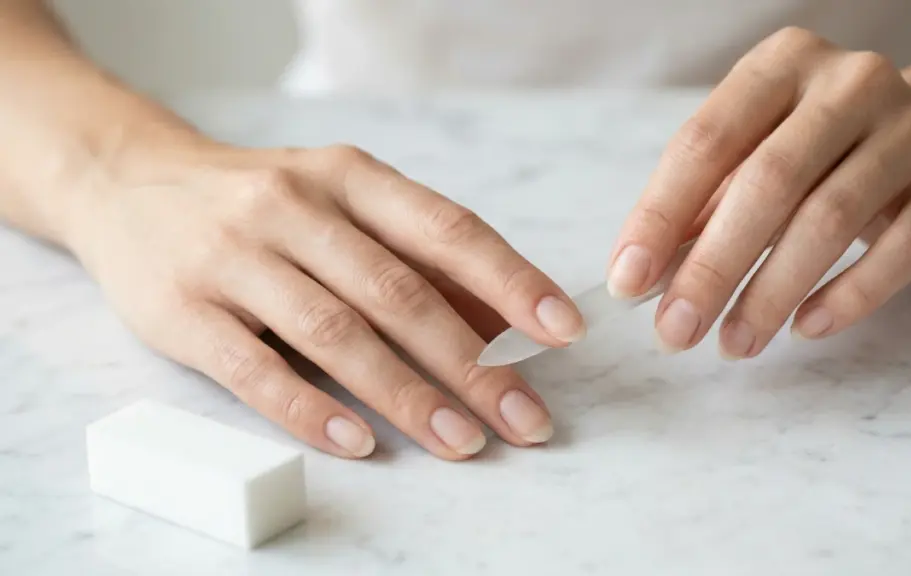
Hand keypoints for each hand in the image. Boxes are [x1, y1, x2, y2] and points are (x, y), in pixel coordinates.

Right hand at [65, 142, 584, 459]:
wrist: (128, 183)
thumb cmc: (259, 201)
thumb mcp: (337, 200)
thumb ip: (410, 254)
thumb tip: (499, 320)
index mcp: (348, 175)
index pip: (446, 228)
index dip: (510, 281)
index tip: (561, 330)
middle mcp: (293, 207)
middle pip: (399, 292)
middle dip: (473, 363)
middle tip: (525, 417)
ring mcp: (233, 257)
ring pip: (336, 333)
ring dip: (408, 395)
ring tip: (463, 441)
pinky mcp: (182, 310)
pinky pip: (254, 369)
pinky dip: (312, 410)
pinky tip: (360, 443)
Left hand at [608, 27, 910, 357]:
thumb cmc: (822, 150)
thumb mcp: (756, 153)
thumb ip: (700, 206)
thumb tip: (641, 276)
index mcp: (780, 66)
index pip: (705, 142)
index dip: (660, 215)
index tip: (627, 282)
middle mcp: (847, 85)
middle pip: (766, 183)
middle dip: (711, 267)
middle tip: (674, 331)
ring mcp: (910, 130)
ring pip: (829, 220)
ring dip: (770, 293)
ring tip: (733, 343)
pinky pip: (898, 250)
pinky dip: (848, 295)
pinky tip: (805, 327)